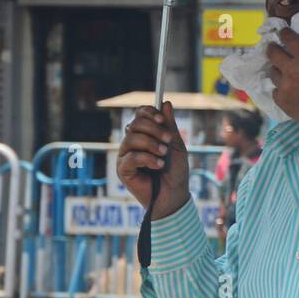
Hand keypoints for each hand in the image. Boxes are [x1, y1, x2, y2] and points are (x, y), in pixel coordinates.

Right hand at [116, 103, 189, 219]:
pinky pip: (131, 156)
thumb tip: (166, 103)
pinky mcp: (122, 170)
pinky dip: (147, 159)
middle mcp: (132, 142)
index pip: (139, 114)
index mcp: (145, 134)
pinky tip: (158, 166)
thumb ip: (169, 126)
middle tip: (167, 140)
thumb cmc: (176, 171)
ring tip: (163, 155)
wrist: (174, 195)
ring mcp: (125, 155)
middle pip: (134, 123)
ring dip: (151, 144)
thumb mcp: (176, 145)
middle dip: (153, 129)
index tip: (162, 119)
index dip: (149, 113)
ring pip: (131, 138)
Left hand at [265, 29, 298, 138]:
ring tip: (284, 69)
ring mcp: (285, 88)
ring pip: (272, 72)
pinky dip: (280, 87)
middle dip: (273, 47)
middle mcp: (292, 71)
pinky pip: (274, 90)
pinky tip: (288, 88)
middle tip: (277, 48)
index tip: (284, 32)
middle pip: (272, 53)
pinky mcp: (283, 102)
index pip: (288, 39)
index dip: (284, 33)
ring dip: (277, 68)